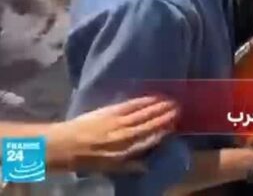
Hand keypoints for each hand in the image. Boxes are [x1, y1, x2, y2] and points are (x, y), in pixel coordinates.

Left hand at [46, 96, 177, 171]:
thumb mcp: (106, 167)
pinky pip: (131, 105)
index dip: (162, 132)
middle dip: (164, 116)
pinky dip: (143, 100)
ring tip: (170, 101)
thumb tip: (147, 166)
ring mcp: (117, 122)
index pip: (148, 140)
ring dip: (158, 106)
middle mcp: (123, 136)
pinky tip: (152, 97)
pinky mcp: (110, 111)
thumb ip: (128, 166)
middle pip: (148, 124)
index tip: (173, 125)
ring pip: (142, 113)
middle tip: (178, 108)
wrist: (62, 144)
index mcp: (124, 152)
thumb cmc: (83, 159)